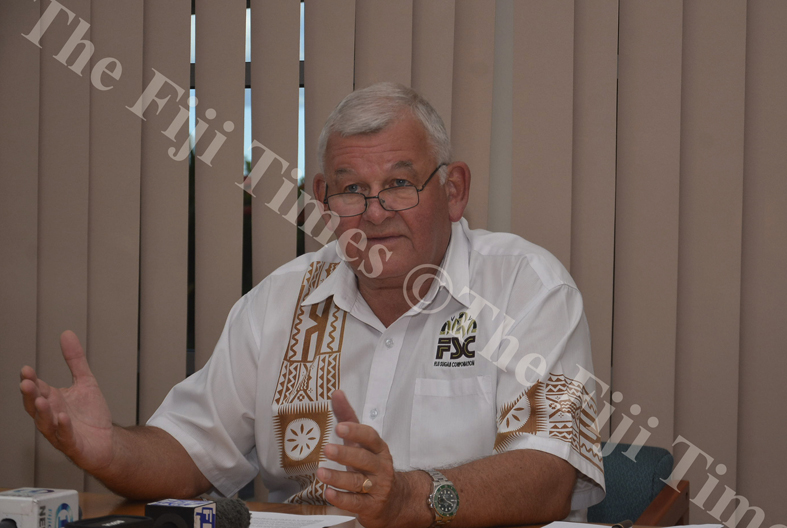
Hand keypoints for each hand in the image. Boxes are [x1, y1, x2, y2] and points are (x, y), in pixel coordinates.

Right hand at [19, 330, 114, 472]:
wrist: (107, 441)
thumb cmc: (91, 414)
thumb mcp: (85, 382)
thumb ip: (75, 360)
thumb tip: (66, 333)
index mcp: (53, 400)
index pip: (38, 388)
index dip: (31, 380)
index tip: (26, 369)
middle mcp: (52, 416)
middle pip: (36, 406)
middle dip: (30, 395)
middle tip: (26, 383)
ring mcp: (60, 432)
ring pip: (46, 423)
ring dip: (43, 412)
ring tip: (42, 399)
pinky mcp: (73, 445)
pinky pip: (65, 437)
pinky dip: (63, 428)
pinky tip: (63, 417)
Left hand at [319, 391, 429, 527]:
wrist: (396, 500)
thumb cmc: (372, 466)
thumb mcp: (362, 443)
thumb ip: (348, 418)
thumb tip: (336, 393)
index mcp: (378, 449)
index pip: (370, 437)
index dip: (356, 432)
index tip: (340, 427)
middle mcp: (380, 467)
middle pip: (364, 459)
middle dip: (346, 455)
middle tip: (327, 449)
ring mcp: (376, 487)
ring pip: (358, 482)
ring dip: (338, 478)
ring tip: (321, 473)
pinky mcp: (370, 506)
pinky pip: (355, 502)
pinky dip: (341, 498)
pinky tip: (328, 493)